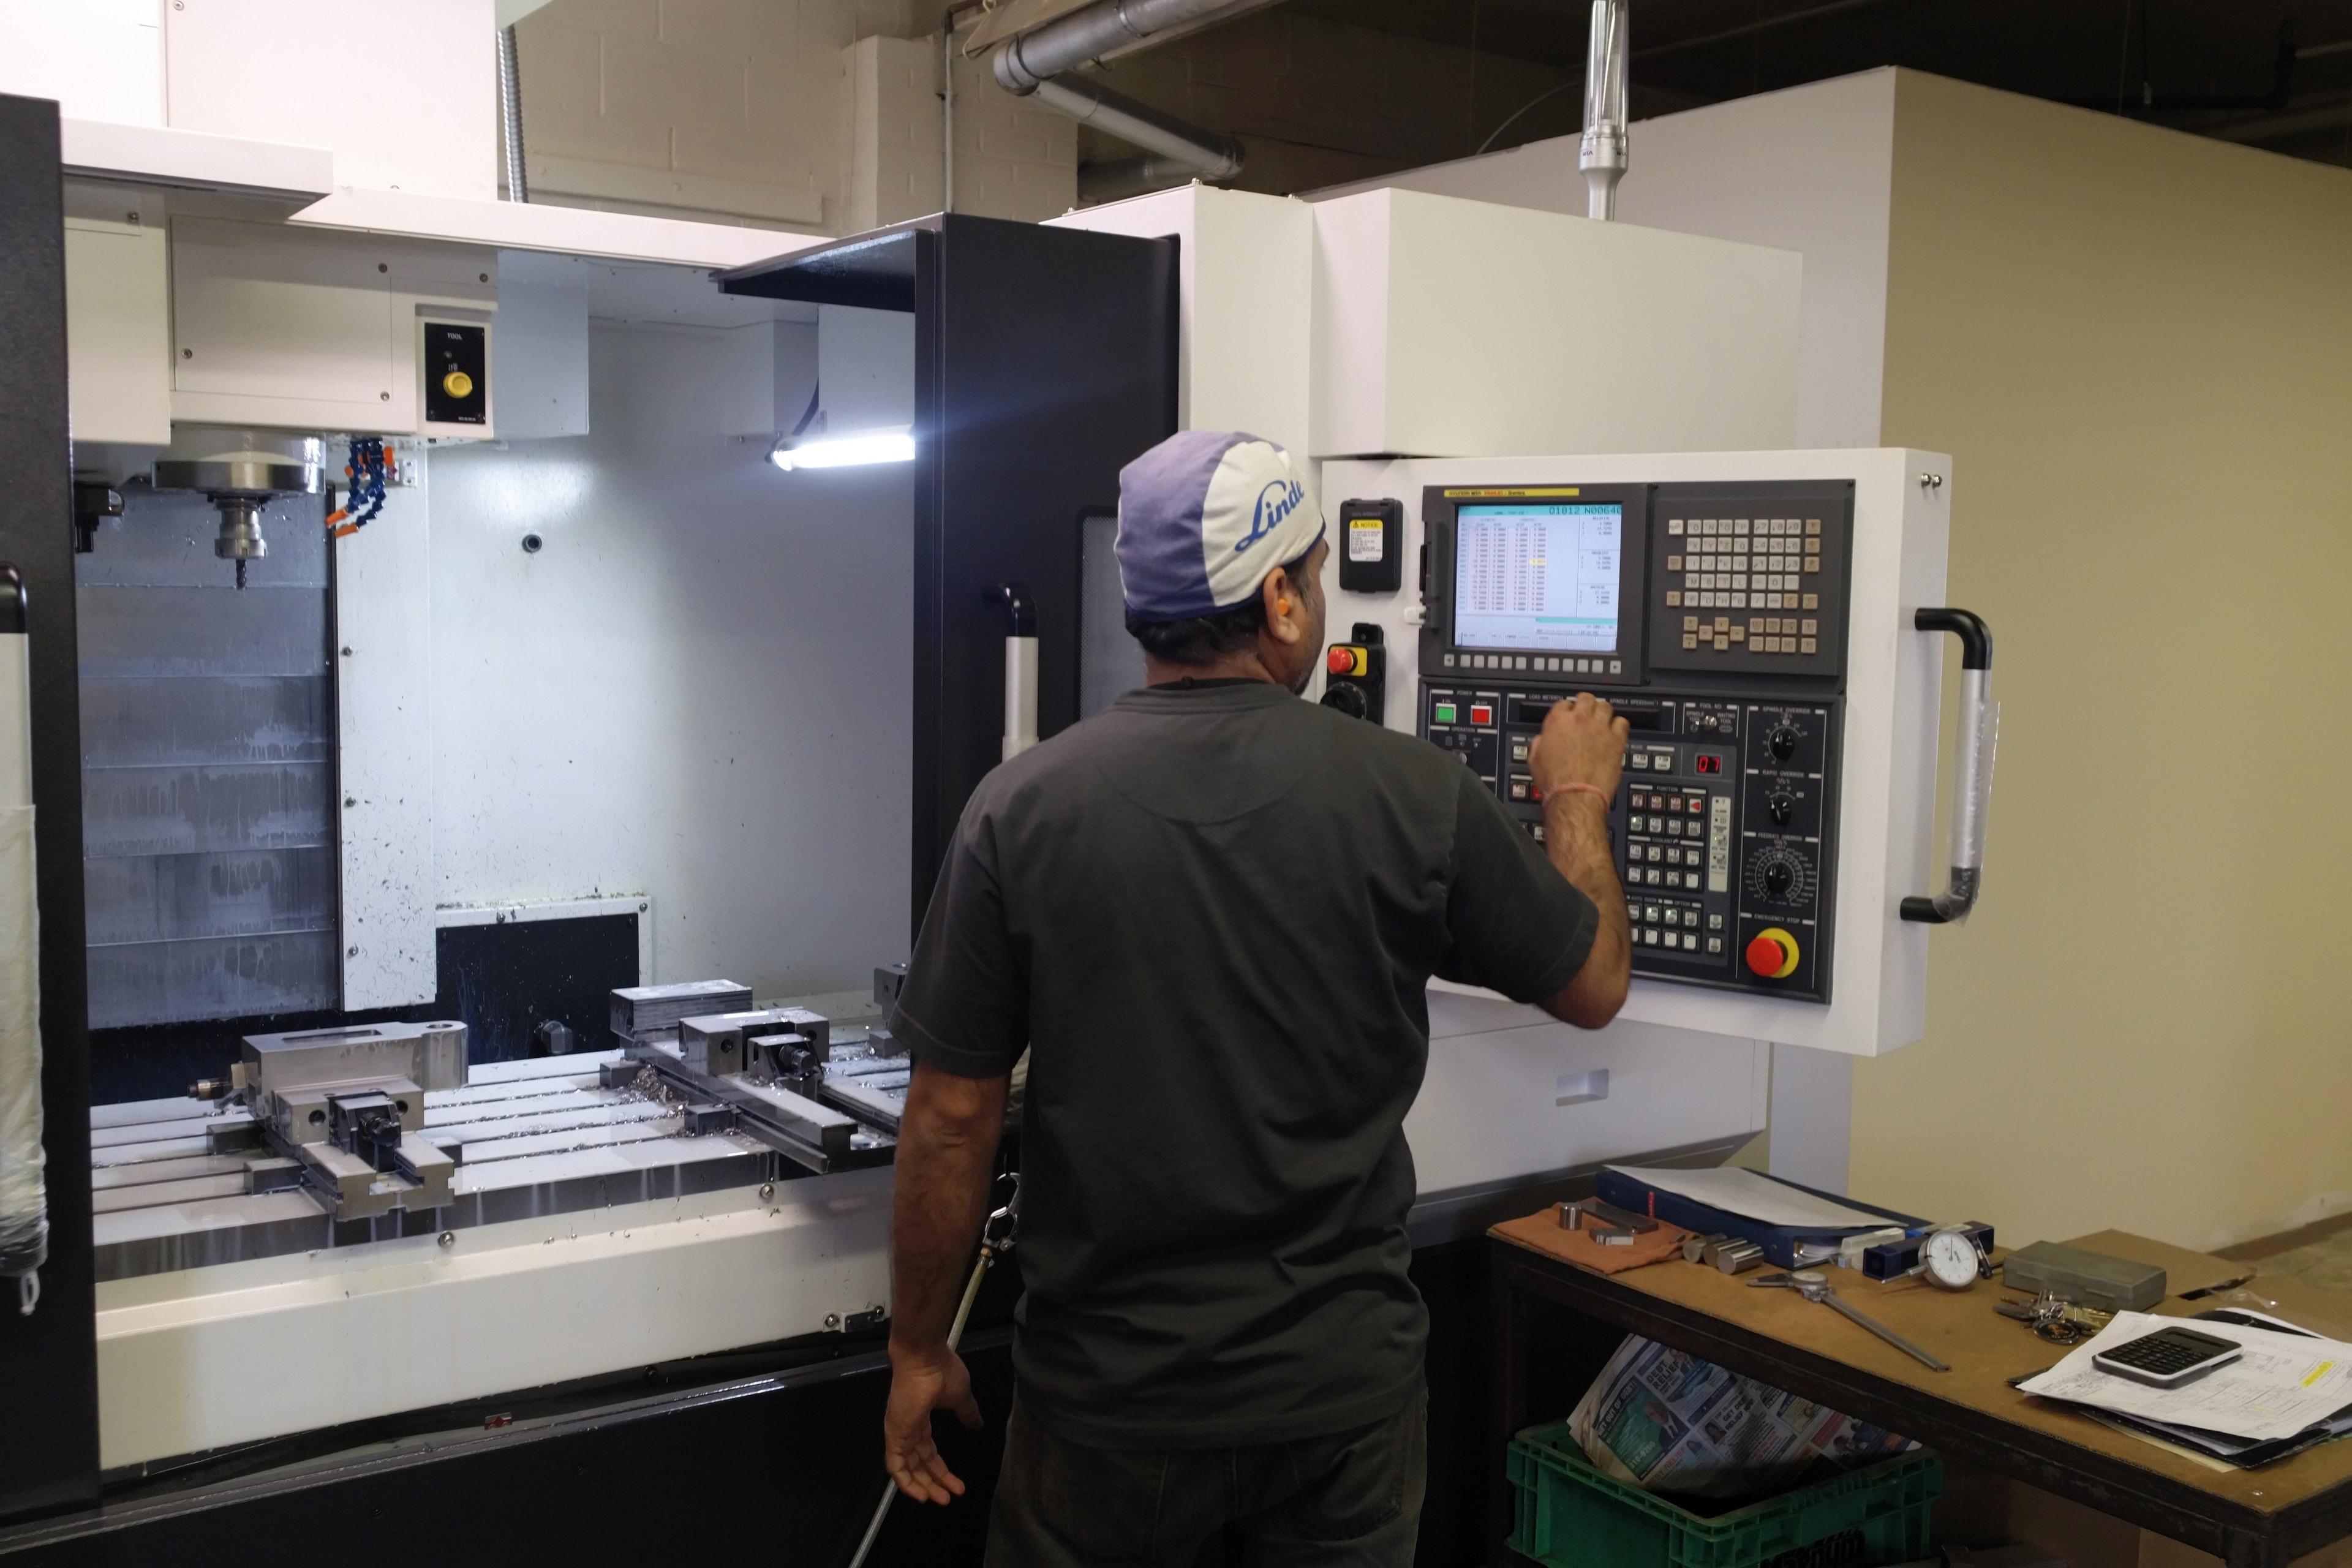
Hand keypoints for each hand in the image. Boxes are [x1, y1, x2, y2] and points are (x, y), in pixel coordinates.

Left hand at [884, 1341, 981, 1504]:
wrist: (925, 1358)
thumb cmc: (942, 1372)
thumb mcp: (960, 1397)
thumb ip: (967, 1413)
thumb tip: (978, 1425)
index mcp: (921, 1420)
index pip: (929, 1452)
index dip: (941, 1470)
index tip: (957, 1485)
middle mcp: (908, 1429)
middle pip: (919, 1464)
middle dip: (934, 1482)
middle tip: (949, 1498)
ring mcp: (900, 1433)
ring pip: (907, 1469)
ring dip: (922, 1487)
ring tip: (940, 1500)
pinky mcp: (895, 1435)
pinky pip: (896, 1466)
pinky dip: (906, 1483)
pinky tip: (921, 1494)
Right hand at [1528, 692, 1628, 803]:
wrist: (1574, 796)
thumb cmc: (1555, 781)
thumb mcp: (1534, 759)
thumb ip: (1540, 741)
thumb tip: (1544, 739)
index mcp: (1557, 721)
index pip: (1563, 703)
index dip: (1566, 710)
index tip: (1569, 717)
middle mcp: (1580, 719)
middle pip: (1586, 698)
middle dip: (1586, 705)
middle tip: (1587, 715)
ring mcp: (1600, 728)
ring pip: (1605, 706)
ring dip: (1602, 713)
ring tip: (1601, 722)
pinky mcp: (1616, 739)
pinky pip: (1622, 722)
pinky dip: (1619, 726)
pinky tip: (1615, 733)